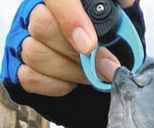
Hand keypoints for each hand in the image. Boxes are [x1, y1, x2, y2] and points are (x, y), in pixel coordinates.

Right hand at [17, 0, 135, 95]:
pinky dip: (57, 85)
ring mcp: (24, 39)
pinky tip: (72, 82)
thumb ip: (119, 3)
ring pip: (35, 53)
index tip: (89, 45)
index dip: (71, 19)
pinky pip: (30, 77)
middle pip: (42, 27)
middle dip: (79, 55)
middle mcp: (35, 12)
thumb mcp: (114, 12)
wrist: (94, 55)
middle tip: (106, 68)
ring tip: (91, 75)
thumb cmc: (102, 30)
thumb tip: (126, 2)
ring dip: (71, 71)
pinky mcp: (21, 67)